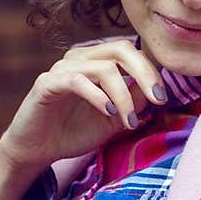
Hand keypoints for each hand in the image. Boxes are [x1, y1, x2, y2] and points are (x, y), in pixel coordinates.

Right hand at [0, 37, 166, 176]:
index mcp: (97, 60)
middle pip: (121, 49)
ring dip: (123, 96)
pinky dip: (98, 96)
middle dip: (145, 73)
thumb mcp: (114, 119)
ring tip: (129, 121)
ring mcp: (63, 68)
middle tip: (158, 99)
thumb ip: (134, 102)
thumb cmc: (74, 132)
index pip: (131, 52)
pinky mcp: (47, 83)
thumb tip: (156, 89)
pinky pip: (78, 81)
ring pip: (104, 68)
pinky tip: (109, 113)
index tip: (162, 98)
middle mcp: (80, 57)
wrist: (38, 150)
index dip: (151, 71)